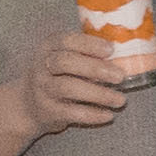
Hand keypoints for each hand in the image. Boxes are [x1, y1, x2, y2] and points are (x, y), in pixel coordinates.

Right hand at [17, 32, 134, 135]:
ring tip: (121, 100)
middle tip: (120, 76)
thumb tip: (128, 51)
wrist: (27, 104)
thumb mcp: (66, 57)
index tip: (110, 49)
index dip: (88, 44)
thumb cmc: (59, 75)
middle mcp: (42, 66)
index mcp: (50, 47)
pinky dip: (91, 114)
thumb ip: (88, 52)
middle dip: (95, 68)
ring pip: (68, 88)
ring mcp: (43, 89)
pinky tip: (108, 115)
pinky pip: (70, 112)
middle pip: (65, 63)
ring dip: (98, 94)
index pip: (66, 40)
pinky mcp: (47, 110)